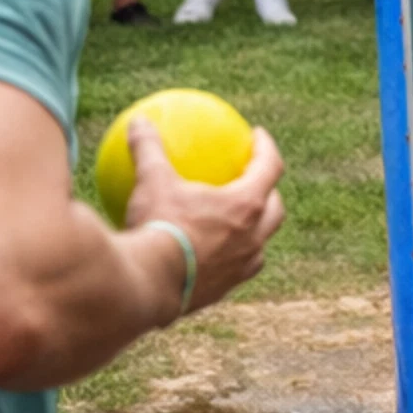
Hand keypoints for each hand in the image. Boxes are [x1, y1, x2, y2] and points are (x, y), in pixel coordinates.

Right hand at [123, 117, 286, 314]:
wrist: (149, 287)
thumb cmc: (157, 228)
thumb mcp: (151, 182)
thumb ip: (149, 149)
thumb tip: (138, 121)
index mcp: (246, 205)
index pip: (270, 167)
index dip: (267, 148)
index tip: (258, 136)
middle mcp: (253, 237)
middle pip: (275, 209)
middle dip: (270, 193)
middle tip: (255, 182)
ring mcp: (240, 268)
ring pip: (259, 245)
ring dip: (255, 231)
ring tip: (240, 223)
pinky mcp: (223, 291)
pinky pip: (233, 271)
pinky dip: (227, 259)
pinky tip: (206, 256)